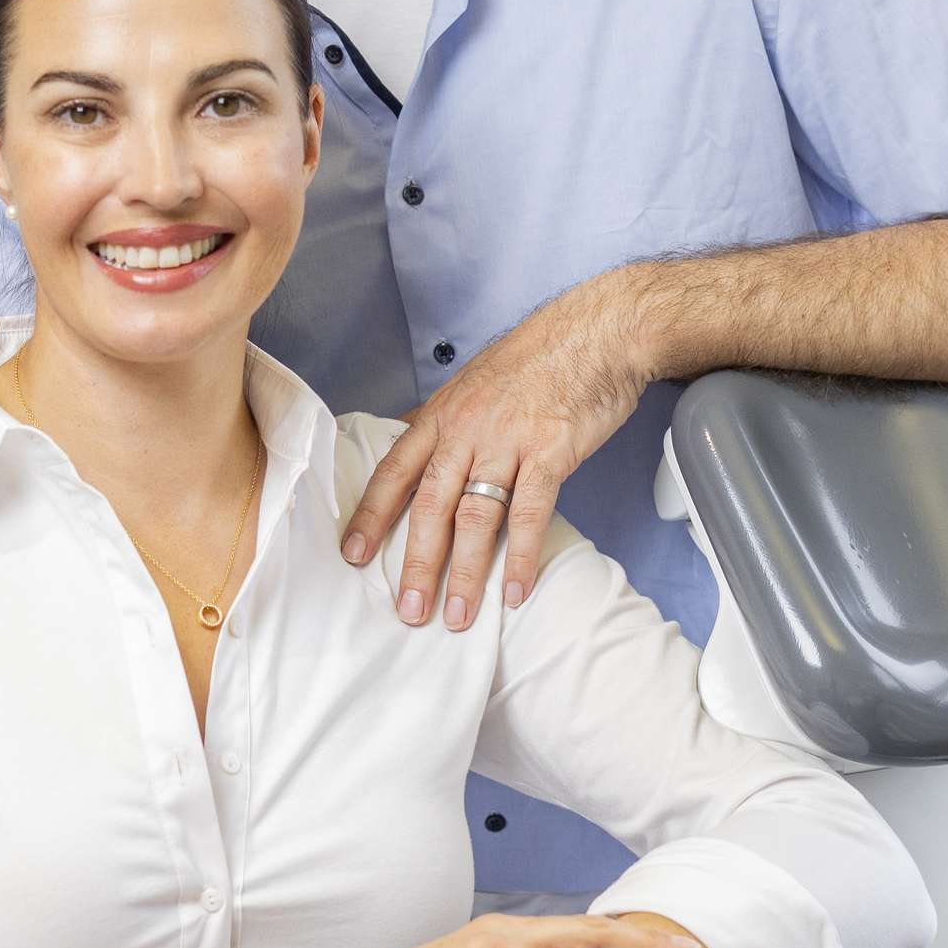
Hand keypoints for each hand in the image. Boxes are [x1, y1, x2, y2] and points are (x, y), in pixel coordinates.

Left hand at [340, 270, 652, 627]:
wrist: (594, 332)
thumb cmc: (535, 358)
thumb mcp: (473, 381)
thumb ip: (441, 418)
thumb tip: (405, 435)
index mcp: (441, 416)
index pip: (394, 471)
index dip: (373, 515)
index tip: (353, 555)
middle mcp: (465, 430)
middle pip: (430, 505)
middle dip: (416, 563)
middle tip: (408, 611)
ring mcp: (506, 441)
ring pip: (474, 516)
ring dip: (464, 572)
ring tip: (456, 615)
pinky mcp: (549, 451)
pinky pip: (529, 513)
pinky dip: (520, 556)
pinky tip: (514, 591)